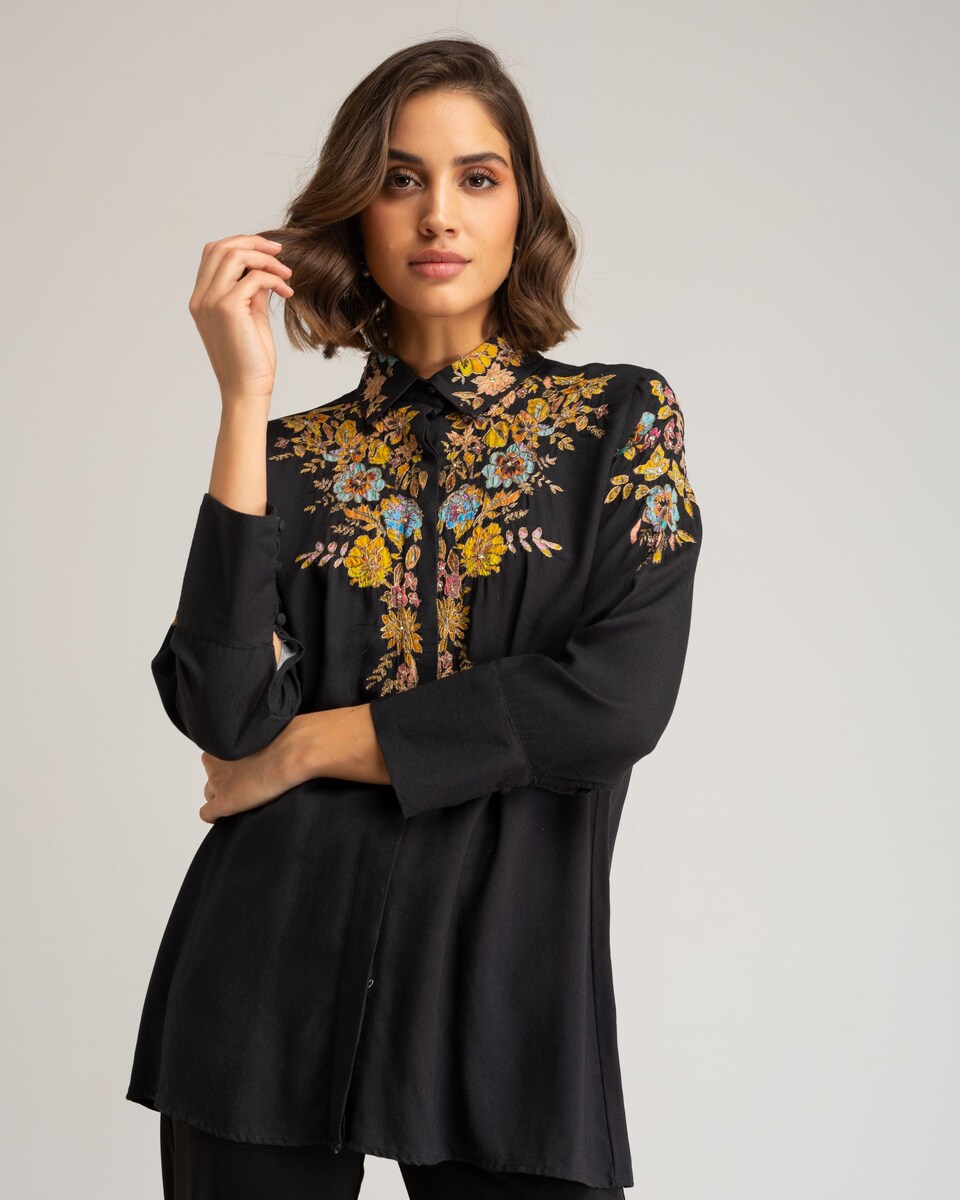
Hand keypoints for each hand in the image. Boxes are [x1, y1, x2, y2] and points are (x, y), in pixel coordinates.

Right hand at [187, 233, 294, 403]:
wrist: (247, 390)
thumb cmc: (251, 360)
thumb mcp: (252, 317)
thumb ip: (254, 291)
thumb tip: (265, 269)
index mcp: (201, 299)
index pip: (213, 253)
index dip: (241, 244)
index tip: (269, 251)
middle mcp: (201, 298)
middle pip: (221, 247)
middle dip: (253, 242)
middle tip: (280, 251)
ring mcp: (211, 302)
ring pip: (234, 255)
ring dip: (265, 259)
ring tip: (286, 273)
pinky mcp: (227, 309)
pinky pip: (253, 277)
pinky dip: (274, 279)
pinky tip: (287, 292)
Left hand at [198, 723, 299, 822]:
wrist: (284, 758)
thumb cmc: (277, 744)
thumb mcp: (258, 739)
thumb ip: (249, 746)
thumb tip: (255, 752)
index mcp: (221, 749)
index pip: (211, 762)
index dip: (223, 770)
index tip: (236, 773)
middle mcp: (215, 766)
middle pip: (211, 779)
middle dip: (222, 784)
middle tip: (241, 786)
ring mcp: (218, 785)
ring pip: (209, 795)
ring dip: (220, 798)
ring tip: (239, 801)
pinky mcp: (223, 803)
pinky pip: (207, 814)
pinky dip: (214, 817)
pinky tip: (224, 818)